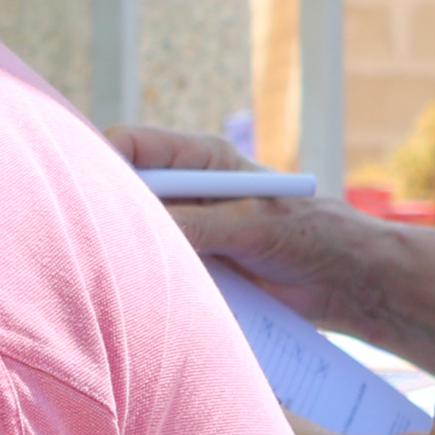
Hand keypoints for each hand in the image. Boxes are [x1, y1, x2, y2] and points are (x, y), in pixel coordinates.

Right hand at [104, 120, 377, 325]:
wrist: (348, 283)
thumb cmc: (310, 235)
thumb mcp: (247, 224)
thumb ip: (191, 224)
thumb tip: (133, 230)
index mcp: (198, 158)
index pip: (129, 146)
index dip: (101, 163)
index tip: (86, 197)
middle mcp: (183, 187)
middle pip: (121, 190)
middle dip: (108, 212)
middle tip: (96, 241)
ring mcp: (184, 225)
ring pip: (131, 231)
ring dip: (127, 250)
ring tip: (122, 271)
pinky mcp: (189, 261)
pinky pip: (150, 264)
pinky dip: (144, 276)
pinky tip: (142, 289)